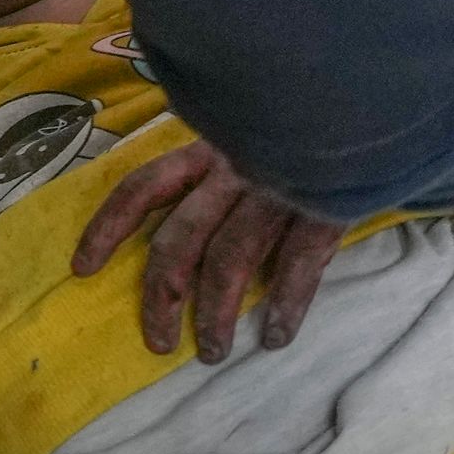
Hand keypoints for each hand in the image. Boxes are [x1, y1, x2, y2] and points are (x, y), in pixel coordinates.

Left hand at [73, 141, 344, 360]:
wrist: (370, 100)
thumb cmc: (306, 124)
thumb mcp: (251, 130)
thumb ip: (218, 165)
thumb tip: (178, 219)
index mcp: (210, 149)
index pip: (143, 187)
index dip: (108, 227)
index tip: (83, 269)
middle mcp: (235, 169)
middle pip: (180, 240)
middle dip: (161, 298)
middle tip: (159, 343)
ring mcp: (278, 189)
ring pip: (229, 260)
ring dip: (215, 314)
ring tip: (212, 352)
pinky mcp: (323, 208)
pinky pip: (297, 266)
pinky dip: (285, 307)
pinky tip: (275, 337)